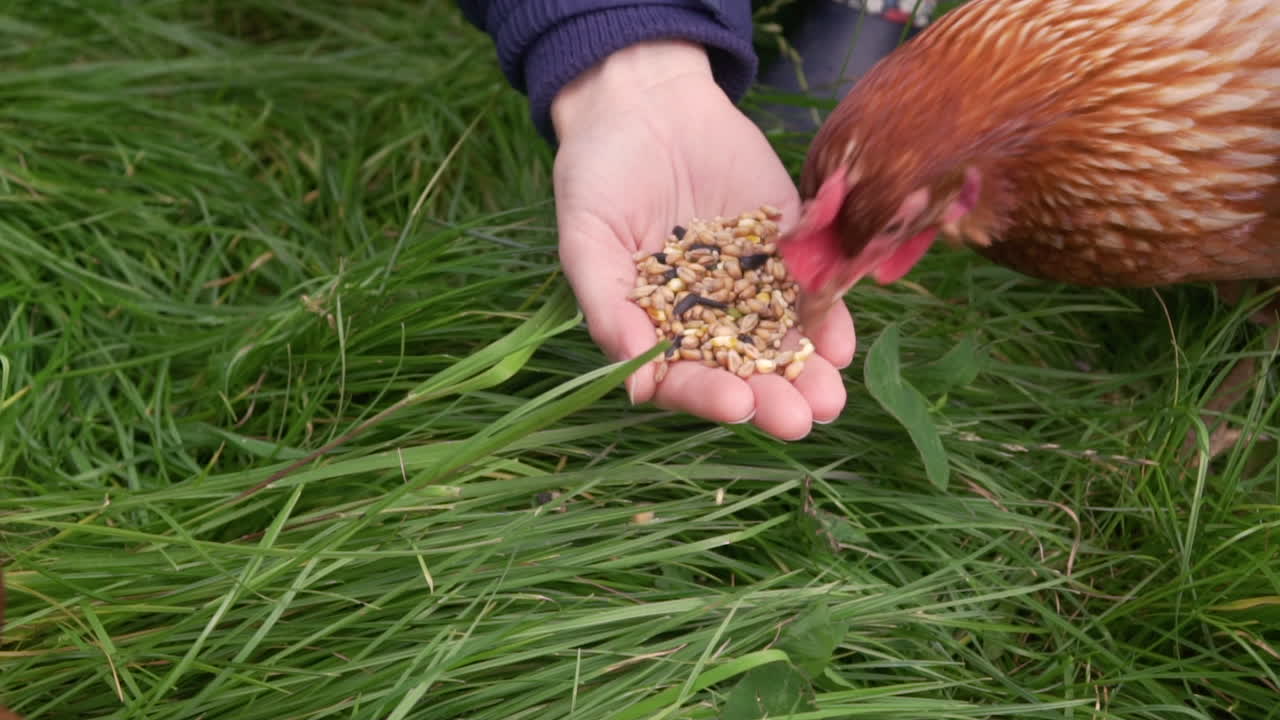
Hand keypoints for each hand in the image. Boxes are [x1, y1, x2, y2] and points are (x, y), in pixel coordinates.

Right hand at [551, 40, 856, 439]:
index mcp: (657, 326)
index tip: (735, 405)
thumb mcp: (587, 239)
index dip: (708, 396)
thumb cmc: (599, 175)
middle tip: (799, 418)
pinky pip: (811, 285)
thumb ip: (608, 308)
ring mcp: (752, 281)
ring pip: (784, 338)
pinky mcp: (788, 244)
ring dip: (809, 371)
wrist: (644, 102)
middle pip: (744, 371)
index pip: (685, 377)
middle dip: (773, 398)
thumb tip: (635, 389)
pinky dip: (828, 313)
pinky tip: (843, 341)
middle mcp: (709, 316)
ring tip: (830, 398)